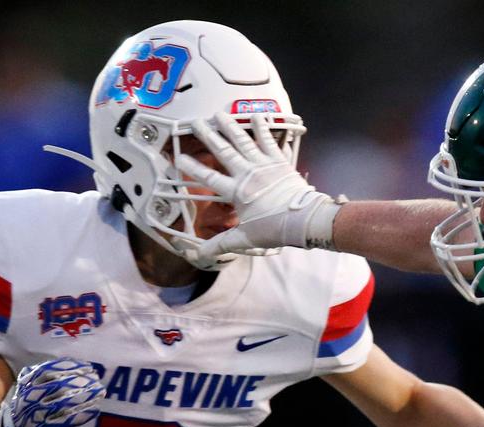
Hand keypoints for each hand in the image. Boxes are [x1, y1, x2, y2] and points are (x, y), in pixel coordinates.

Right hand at [2, 358, 104, 426]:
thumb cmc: (27, 403)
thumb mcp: (29, 384)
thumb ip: (46, 373)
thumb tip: (77, 365)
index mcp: (28, 383)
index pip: (51, 370)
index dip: (72, 367)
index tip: (88, 367)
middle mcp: (32, 397)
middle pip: (60, 386)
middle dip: (81, 381)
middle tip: (96, 378)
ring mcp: (38, 413)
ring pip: (65, 403)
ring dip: (85, 397)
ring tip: (100, 392)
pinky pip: (67, 421)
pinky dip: (82, 415)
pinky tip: (95, 410)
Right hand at [176, 112, 341, 254]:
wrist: (304, 220)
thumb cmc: (274, 229)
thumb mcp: (245, 238)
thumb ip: (221, 244)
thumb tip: (198, 255)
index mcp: (237, 192)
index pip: (209, 178)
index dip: (193, 168)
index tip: (179, 157)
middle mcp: (247, 174)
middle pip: (223, 152)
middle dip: (208, 136)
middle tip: (195, 122)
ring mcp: (264, 165)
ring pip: (243, 141)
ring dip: (230, 126)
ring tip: (219, 113)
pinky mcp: (279, 161)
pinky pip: (269, 141)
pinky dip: (263, 128)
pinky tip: (256, 115)